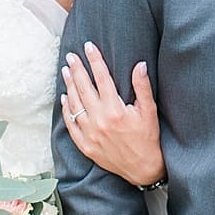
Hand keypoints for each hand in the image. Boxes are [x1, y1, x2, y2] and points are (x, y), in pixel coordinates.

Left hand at [61, 43, 162, 186]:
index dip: (95, 61)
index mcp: (116, 110)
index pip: (102, 78)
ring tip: (66, 71)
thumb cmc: (148, 137)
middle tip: (71, 55)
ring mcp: (89, 133)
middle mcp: (99, 120)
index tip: (89, 47)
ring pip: (75, 104)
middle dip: (77, 69)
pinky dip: (67, 110)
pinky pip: (71, 124)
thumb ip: (143, 87)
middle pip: (84, 88)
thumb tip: (140, 65)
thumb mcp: (149, 111)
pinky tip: (65, 98)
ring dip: (69, 86)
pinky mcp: (84, 145)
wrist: (142, 167)